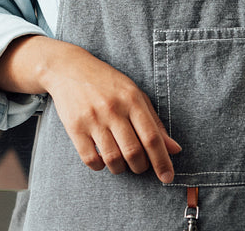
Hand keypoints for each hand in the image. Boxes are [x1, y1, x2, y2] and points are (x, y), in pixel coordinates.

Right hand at [0, 35, 181, 182]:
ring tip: (121, 162)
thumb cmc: (107, 83)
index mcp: (132, 100)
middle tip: (139, 165)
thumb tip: (175, 149)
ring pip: (113, 158)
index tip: (167, 177)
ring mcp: (93, 119)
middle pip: (133, 152)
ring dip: (121, 169)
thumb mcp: (135, 95)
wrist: (69, 68)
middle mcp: (113, 109)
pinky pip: (90, 159)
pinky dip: (100, 166)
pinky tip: (102, 159)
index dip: (162, 161)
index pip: (152, 137)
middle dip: (140, 167)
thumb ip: (155, 123)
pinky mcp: (75, 127)